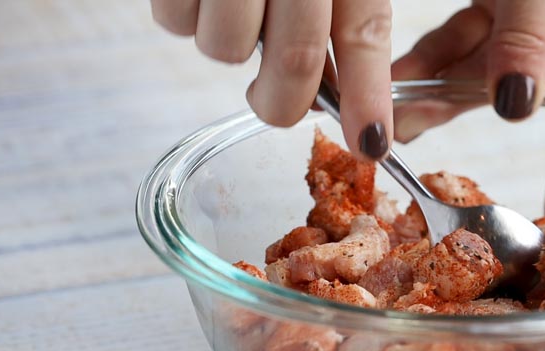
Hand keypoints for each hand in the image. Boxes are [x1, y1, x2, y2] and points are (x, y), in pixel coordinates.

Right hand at [151, 0, 393, 160]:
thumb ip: (345, 10)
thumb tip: (348, 92)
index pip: (364, 32)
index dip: (368, 97)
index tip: (370, 143)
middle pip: (293, 63)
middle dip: (283, 100)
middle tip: (276, 100)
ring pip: (224, 49)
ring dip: (228, 43)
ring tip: (233, 1)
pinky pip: (174, 22)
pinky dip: (184, 15)